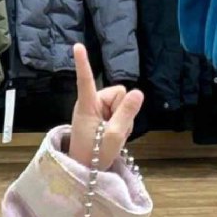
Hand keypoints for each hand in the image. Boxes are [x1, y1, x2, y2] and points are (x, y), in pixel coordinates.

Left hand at [69, 43, 142, 169]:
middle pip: (120, 94)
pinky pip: (123, 113)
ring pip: (124, 104)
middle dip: (122, 111)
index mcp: (87, 105)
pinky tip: (114, 135)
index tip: (77, 46)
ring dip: (123, 121)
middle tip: (113, 131)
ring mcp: (99, 108)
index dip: (84, 63)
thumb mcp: (114, 136)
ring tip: (111, 136)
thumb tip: (139, 92)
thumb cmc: (94, 155)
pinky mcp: (104, 115)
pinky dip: (122, 124)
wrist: (87, 170)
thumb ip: (127, 113)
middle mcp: (92, 102)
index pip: (86, 80)